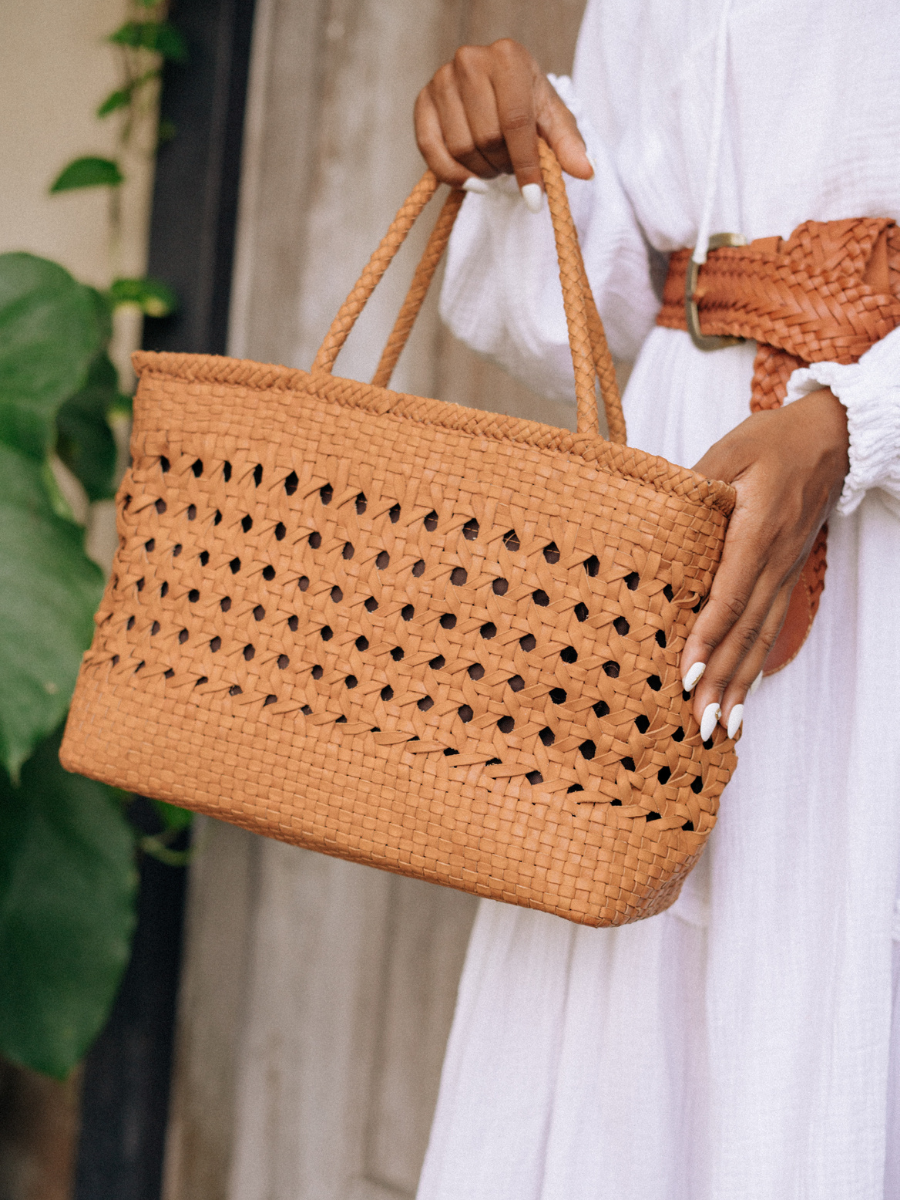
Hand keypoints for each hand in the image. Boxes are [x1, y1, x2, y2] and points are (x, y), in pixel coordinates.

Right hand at [414, 39, 591, 206]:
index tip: (534, 199)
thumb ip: (567, 144)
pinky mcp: (422, 101)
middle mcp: (470, 61)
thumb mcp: (552, 118)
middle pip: (486, 138)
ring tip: (495, 164)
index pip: (515, 122)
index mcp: (508, 58)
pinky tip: (472, 182)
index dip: (526, 165)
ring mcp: (441, 79)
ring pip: (460, 148)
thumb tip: (585, 171)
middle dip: (504, 165)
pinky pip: (430, 150)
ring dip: (482, 170)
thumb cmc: (526, 100)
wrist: (495, 82)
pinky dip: (452, 175)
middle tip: (512, 167)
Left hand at [681, 388, 849, 738]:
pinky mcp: (784, 577)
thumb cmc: (770, 442)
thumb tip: (653, 519)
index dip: (706, 638)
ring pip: (760, 639)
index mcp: (756, 531)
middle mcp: (773, 562)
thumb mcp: (726, 453)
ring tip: (721, 728)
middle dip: (722, 680)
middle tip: (699, 722)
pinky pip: (769, 630)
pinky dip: (755, 667)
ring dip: (739, 685)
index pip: (729, 595)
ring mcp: (783, 573)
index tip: (686, 673)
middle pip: (746, 631)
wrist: (829, 439)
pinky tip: (743, 697)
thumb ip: (693, 487)